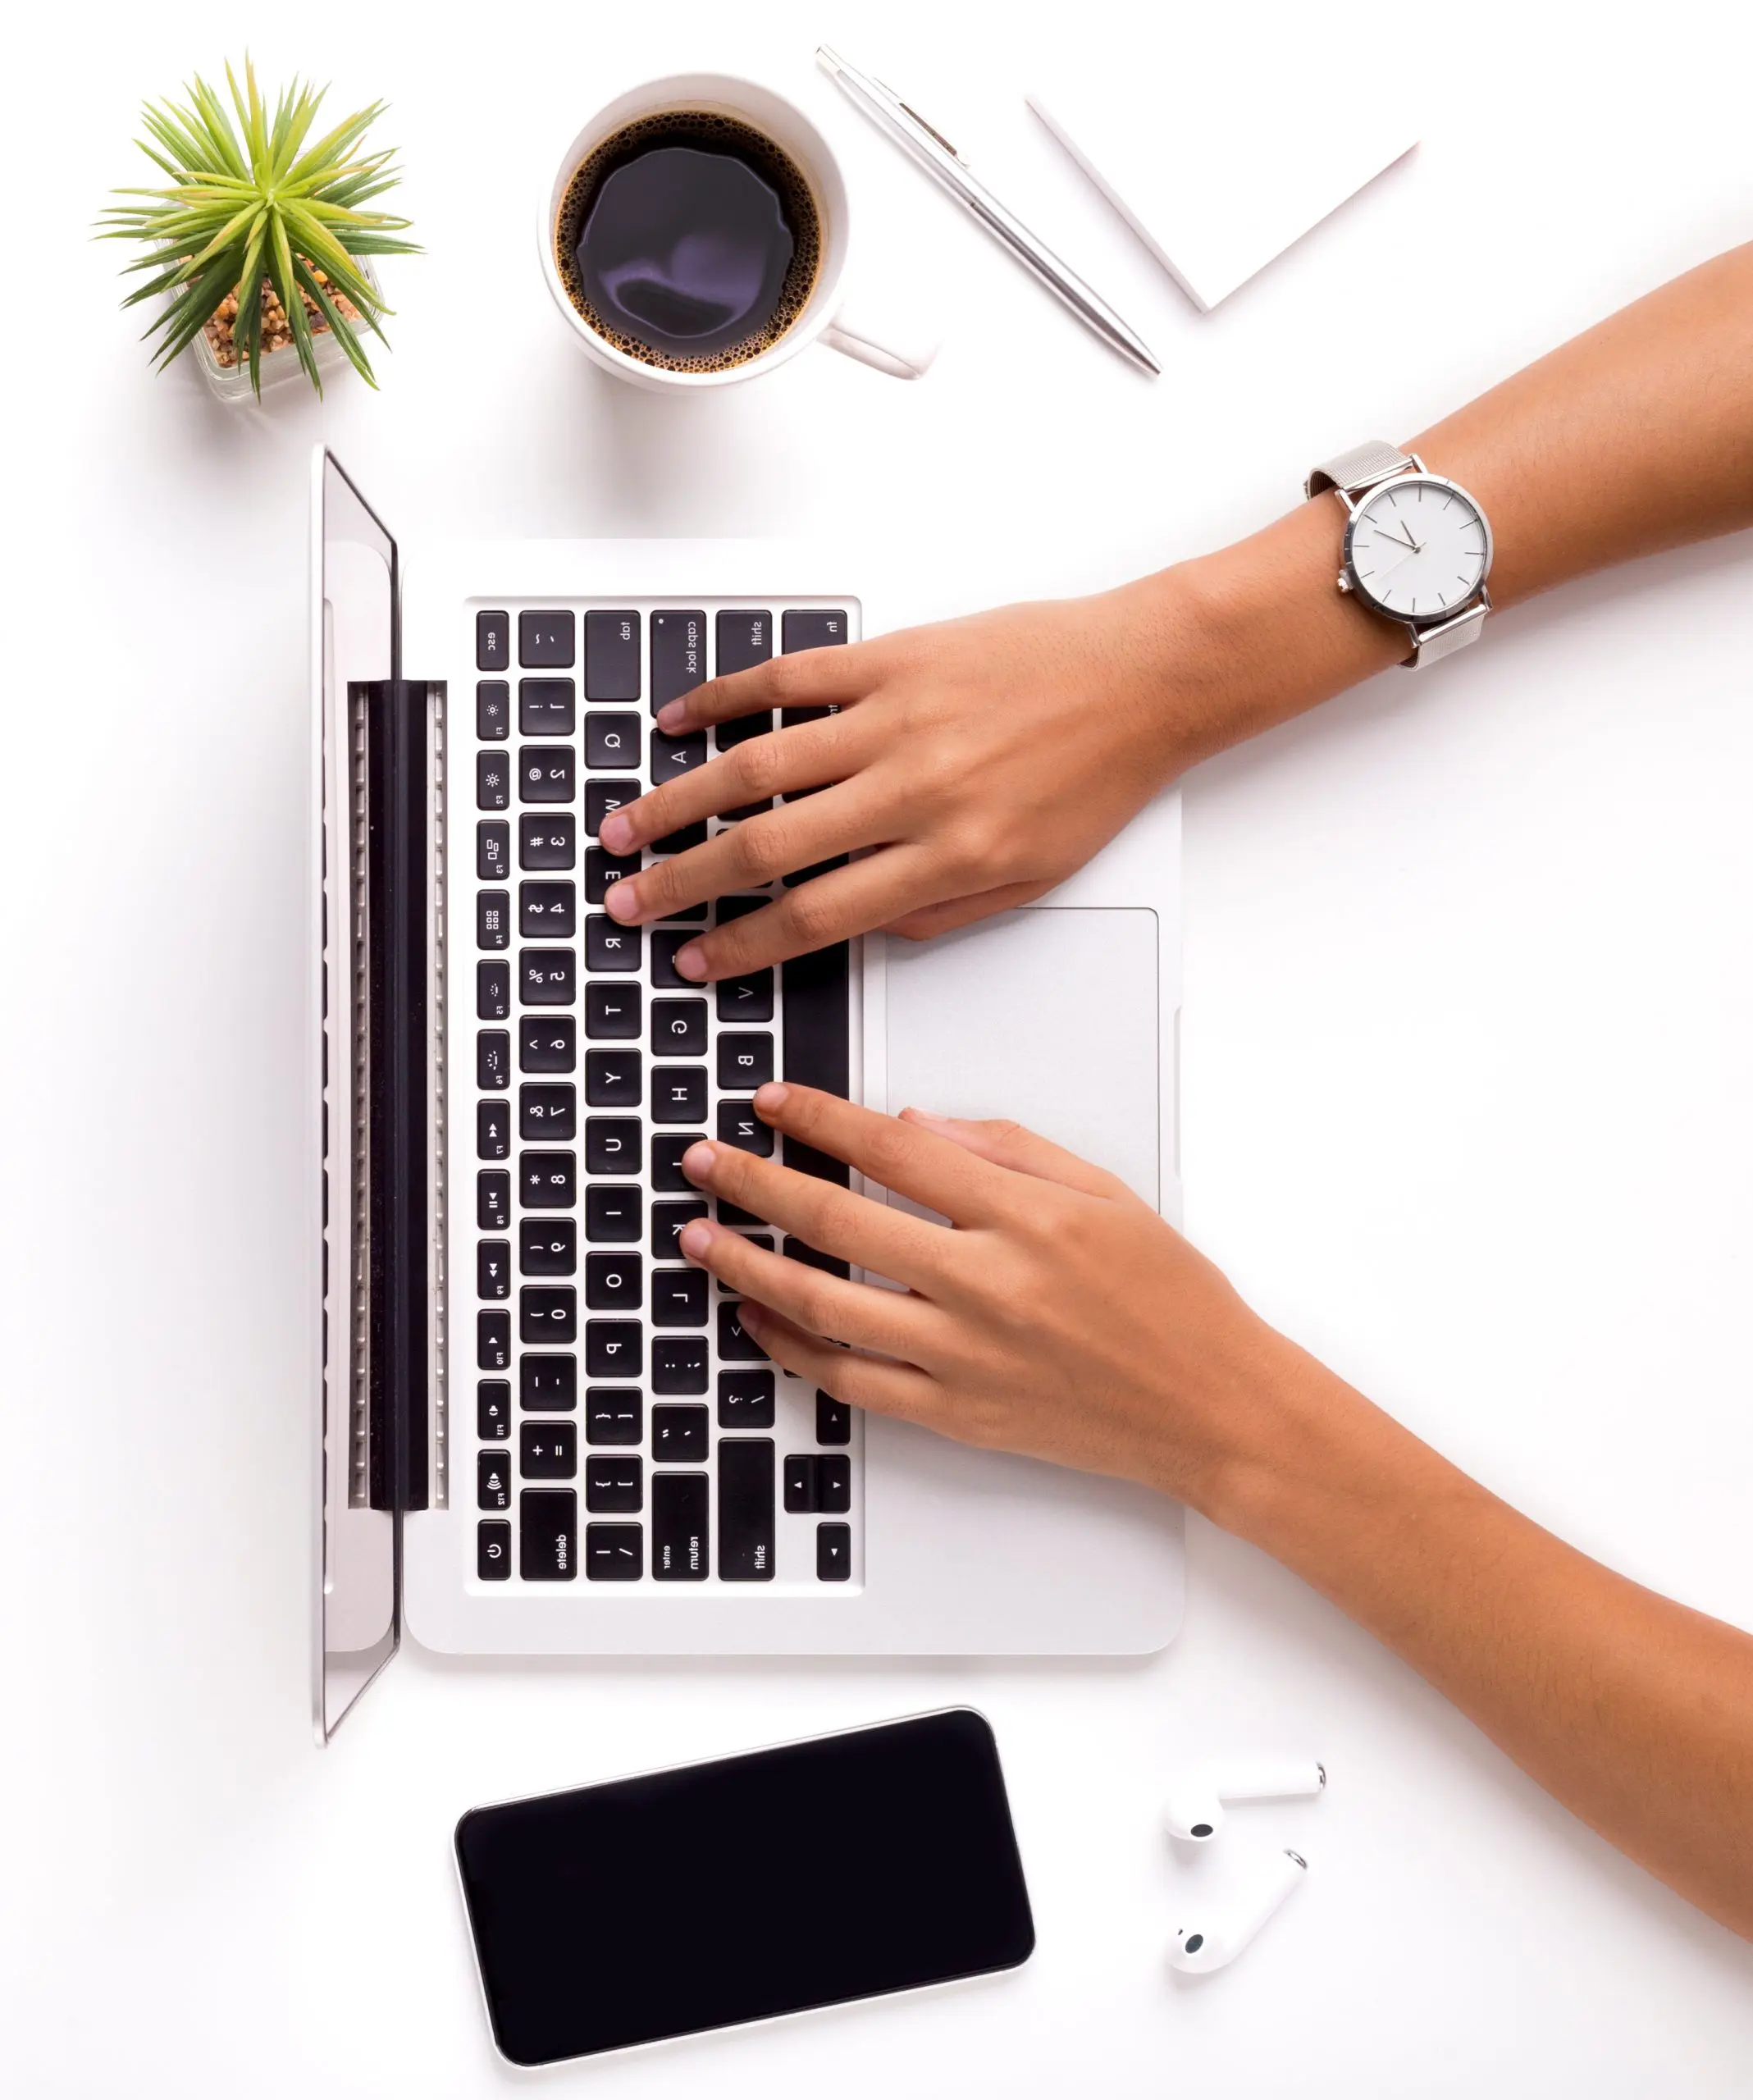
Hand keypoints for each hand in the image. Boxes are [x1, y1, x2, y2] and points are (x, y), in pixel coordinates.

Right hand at [594, 584, 1192, 982]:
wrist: (1144, 678)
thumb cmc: (1093, 776)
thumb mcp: (1029, 879)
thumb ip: (936, 912)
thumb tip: (854, 928)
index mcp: (949, 857)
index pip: (817, 917)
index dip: (743, 945)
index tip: (694, 960)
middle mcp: (914, 790)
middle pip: (766, 848)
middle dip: (682, 883)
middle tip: (629, 901)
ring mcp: (896, 718)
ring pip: (758, 765)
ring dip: (678, 800)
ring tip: (626, 826)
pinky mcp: (893, 658)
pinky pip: (788, 679)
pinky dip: (723, 698)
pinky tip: (678, 721)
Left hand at [673, 1084, 1293, 1511]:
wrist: (1211, 1407)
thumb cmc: (1170, 1297)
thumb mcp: (1103, 1190)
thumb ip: (1006, 1147)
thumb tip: (916, 1121)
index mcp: (1025, 1214)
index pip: (893, 1149)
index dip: (820, 1119)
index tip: (774, 1101)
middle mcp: (986, 1283)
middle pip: (837, 1221)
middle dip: (755, 1183)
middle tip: (703, 1161)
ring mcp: (964, 1356)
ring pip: (824, 1305)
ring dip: (747, 1266)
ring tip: (700, 1238)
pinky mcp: (956, 1414)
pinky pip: (849, 1380)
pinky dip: (791, 1348)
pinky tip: (757, 1317)